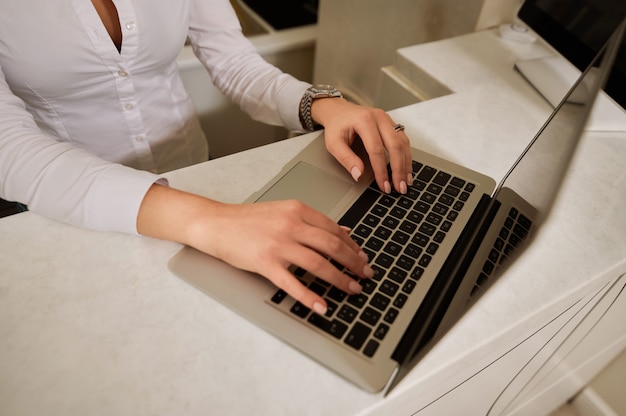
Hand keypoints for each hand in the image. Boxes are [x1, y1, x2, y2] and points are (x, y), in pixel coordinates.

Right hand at [137, 185, 373, 314]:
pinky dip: (311, 297)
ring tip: (352, 289)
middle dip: (354, 263)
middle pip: (333, 246)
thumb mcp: (282, 212)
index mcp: (298, 210)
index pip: (334, 229)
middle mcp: (292, 225)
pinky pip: (294, 284)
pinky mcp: (266, 263)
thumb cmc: (247, 220)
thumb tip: (342, 231)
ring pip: (319, 265)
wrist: (216, 223)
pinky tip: (322, 306)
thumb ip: (311, 221)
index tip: (362, 257)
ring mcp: (279, 244)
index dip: (353, 246)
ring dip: (340, 280)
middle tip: (365, 275)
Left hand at [311, 98, 412, 193]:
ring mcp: (387, 119)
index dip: (381, 170)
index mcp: (364, 120)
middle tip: (400, 187)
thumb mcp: (333, 143)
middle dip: (399, 169)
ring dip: (406, 164)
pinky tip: (406, 168)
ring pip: (403, 143)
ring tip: (406, 181)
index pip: (376, 149)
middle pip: (395, 145)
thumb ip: (346, 159)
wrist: (338, 111)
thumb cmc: (336, 126)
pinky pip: (403, 140)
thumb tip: (358, 174)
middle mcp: (379, 118)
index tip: (384, 185)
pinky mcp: (391, 124)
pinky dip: (406, 156)